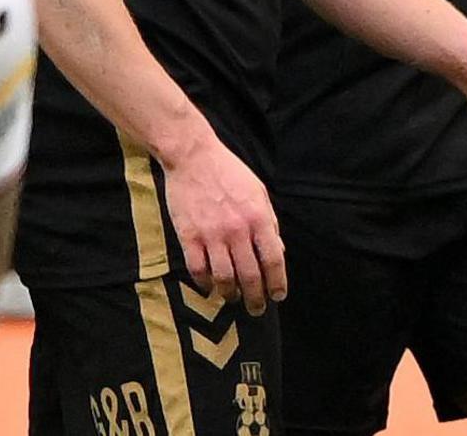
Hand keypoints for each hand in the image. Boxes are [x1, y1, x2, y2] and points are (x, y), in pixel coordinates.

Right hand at [159, 135, 285, 313]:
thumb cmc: (229, 173)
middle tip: (257, 309)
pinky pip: (198, 269)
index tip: (278, 296)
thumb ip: (269, 223)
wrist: (193, 158)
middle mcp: (237, 230)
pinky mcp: (188, 236)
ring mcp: (211, 235)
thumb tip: (277, 252)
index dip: (277, 283)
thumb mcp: (259, 193)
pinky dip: (205, 283)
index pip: (273, 260)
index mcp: (258, 218)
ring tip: (234, 299)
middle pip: (250, 275)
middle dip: (256, 297)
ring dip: (230, 294)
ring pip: (224, 278)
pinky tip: (210, 287)